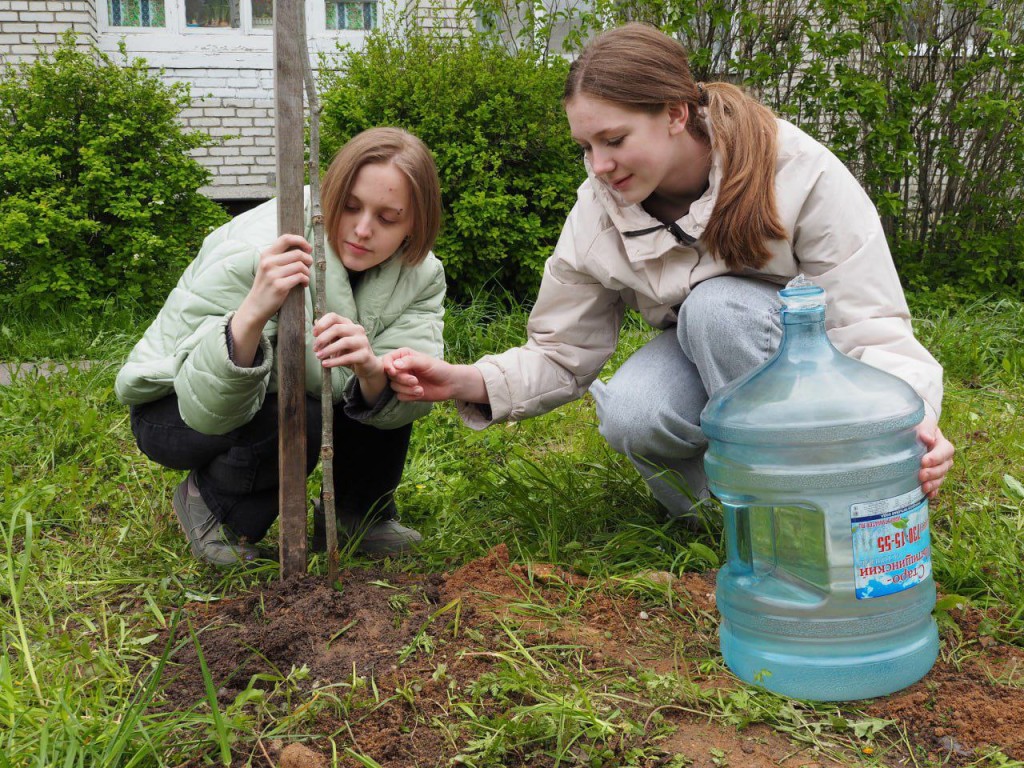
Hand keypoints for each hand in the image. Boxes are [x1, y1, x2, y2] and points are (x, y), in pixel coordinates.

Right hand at [231, 234, 311, 365]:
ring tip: (305, 278)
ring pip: (301, 266)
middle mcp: (268, 262)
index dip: (301, 241)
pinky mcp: (279, 286)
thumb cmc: (266, 285)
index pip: (286, 238)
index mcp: (266, 254)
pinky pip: (300, 277)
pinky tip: (303, 284)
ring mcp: (273, 274)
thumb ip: (280, 257)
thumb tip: (303, 250)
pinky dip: (306, 281)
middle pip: (298, 253)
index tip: (308, 248)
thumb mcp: (268, 267)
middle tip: (308, 267)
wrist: (256, 306)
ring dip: (307, 272)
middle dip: (308, 260)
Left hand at [313, 313, 381, 379]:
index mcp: (349, 324)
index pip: (333, 317)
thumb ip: (327, 334)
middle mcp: (357, 329)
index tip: (314, 334)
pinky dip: (335, 361)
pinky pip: (348, 357)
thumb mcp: (337, 341)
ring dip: (328, 350)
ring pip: (344, 342)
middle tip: (315, 348)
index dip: (321, 324)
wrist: (367, 365)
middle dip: (323, 338)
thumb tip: (314, 323)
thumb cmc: (349, 352)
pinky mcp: (365, 355)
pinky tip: (325, 364)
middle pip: (337, 328)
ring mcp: (363, 342)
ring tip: (318, 357)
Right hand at [383, 348, 485, 402]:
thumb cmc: (439, 369)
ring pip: (394, 387)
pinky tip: (420, 393)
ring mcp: (403, 381)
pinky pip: (400, 396)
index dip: (387, 366)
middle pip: (389, 375)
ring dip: (407, 389)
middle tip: (415, 381)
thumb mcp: (425, 362)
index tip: (393, 371)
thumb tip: (394, 365)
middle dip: (402, 379)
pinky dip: (410, 396)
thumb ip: (410, 362)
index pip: (387, 360)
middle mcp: (401, 368)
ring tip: (420, 388)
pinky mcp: (406, 392)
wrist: (449, 384)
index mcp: (403, 356)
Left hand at [917, 415, 954, 499]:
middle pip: (944, 467)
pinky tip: (928, 495)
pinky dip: (933, 491)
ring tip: (923, 487)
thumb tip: (928, 438)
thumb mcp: (921, 424)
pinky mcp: (932, 476)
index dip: (936, 458)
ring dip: (933, 483)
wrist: (910, 435)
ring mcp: (939, 468)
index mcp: (942, 443)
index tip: (923, 462)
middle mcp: (944, 458)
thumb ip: (925, 429)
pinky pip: (936, 486)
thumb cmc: (916, 428)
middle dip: (933, 472)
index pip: (945, 451)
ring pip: (941, 477)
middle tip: (921, 475)